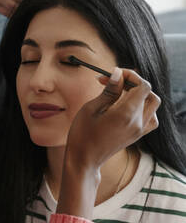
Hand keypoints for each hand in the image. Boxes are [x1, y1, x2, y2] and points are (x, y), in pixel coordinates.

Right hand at [56, 68, 160, 217]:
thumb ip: (109, 91)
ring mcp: (139, 131)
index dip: (131, 76)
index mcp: (127, 114)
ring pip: (152, 105)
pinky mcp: (137, 136)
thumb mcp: (91, 108)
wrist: (84, 160)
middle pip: (149, 94)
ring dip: (140, 95)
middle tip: (115, 82)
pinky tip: (127, 107)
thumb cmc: (82, 134)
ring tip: (120, 94)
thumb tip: (118, 74)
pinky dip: (143, 108)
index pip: (143, 86)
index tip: (114, 74)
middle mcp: (138, 122)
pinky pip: (150, 118)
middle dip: (134, 84)